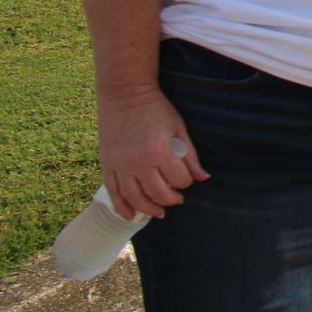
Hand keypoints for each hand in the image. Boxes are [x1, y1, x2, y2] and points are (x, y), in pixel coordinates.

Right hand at [95, 87, 206, 221]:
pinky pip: (114, 193)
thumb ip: (190, 156)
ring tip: (159, 211)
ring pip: (134, 198)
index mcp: (159, 151)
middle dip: (170, 199)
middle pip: (157, 193)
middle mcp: (138, 162)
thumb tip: (203, 178)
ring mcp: (120, 166)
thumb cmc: (156, 109)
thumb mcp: (178, 129)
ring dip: (148, 209)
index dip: (186, 182)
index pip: (178, 179)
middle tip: (177, 199)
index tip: (187, 179)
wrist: (124, 95)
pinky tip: (131, 216)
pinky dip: (122, 207)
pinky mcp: (107, 166)